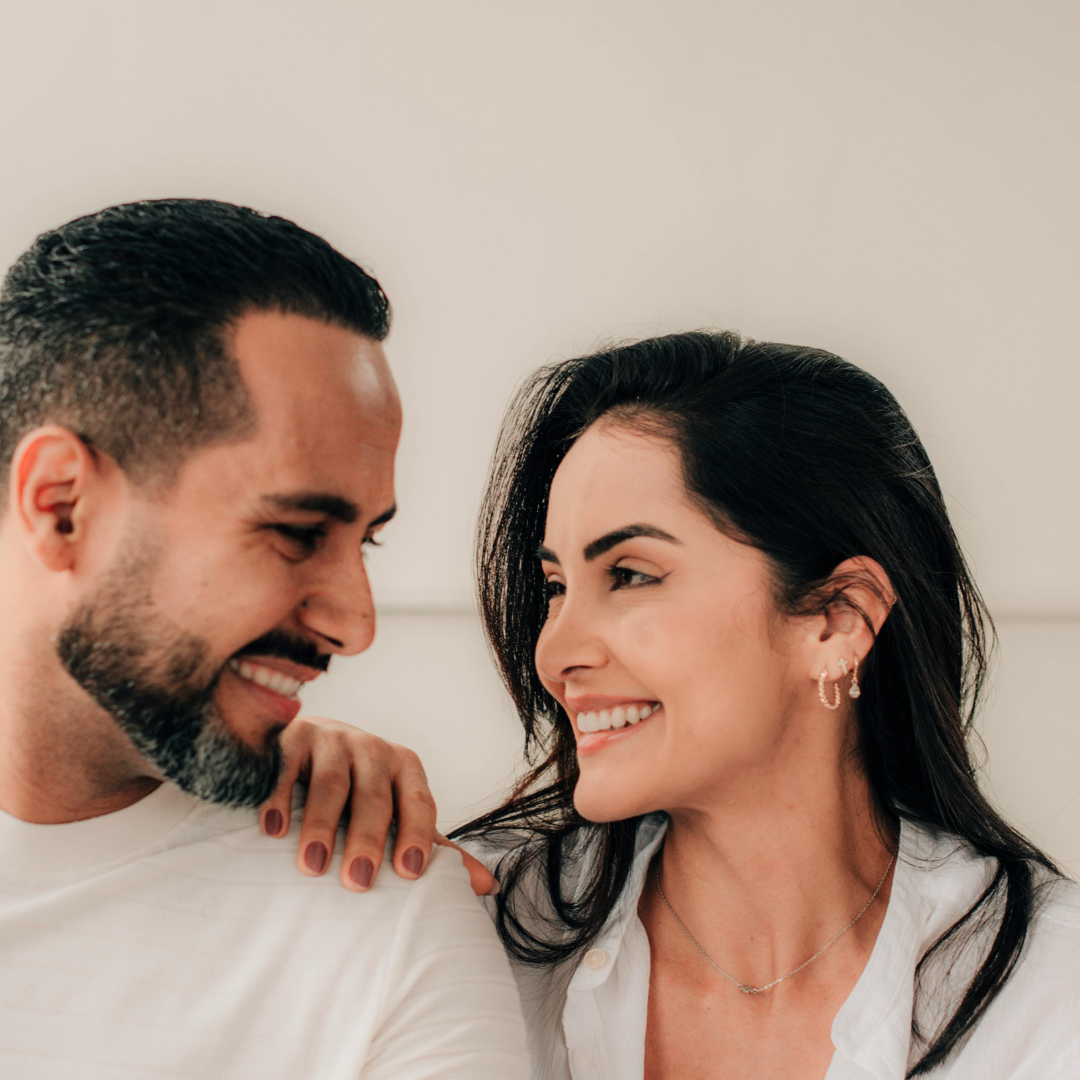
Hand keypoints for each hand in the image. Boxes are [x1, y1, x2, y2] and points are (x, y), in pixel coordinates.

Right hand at [259, 716, 496, 896]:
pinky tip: (272, 829)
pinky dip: (278, 796)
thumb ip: (434, 847)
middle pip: (374, 795)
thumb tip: (488, 885)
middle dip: (367, 839)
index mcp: (405, 767)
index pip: (417, 802)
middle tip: (358, 882)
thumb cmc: (359, 792)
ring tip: (312, 865)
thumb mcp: (398, 812)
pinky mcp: (292, 738)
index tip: (410, 875)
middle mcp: (372, 749)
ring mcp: (331, 740)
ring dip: (321, 824)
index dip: (416, 835)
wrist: (310, 742)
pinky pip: (286, 766)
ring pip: (331, 782)